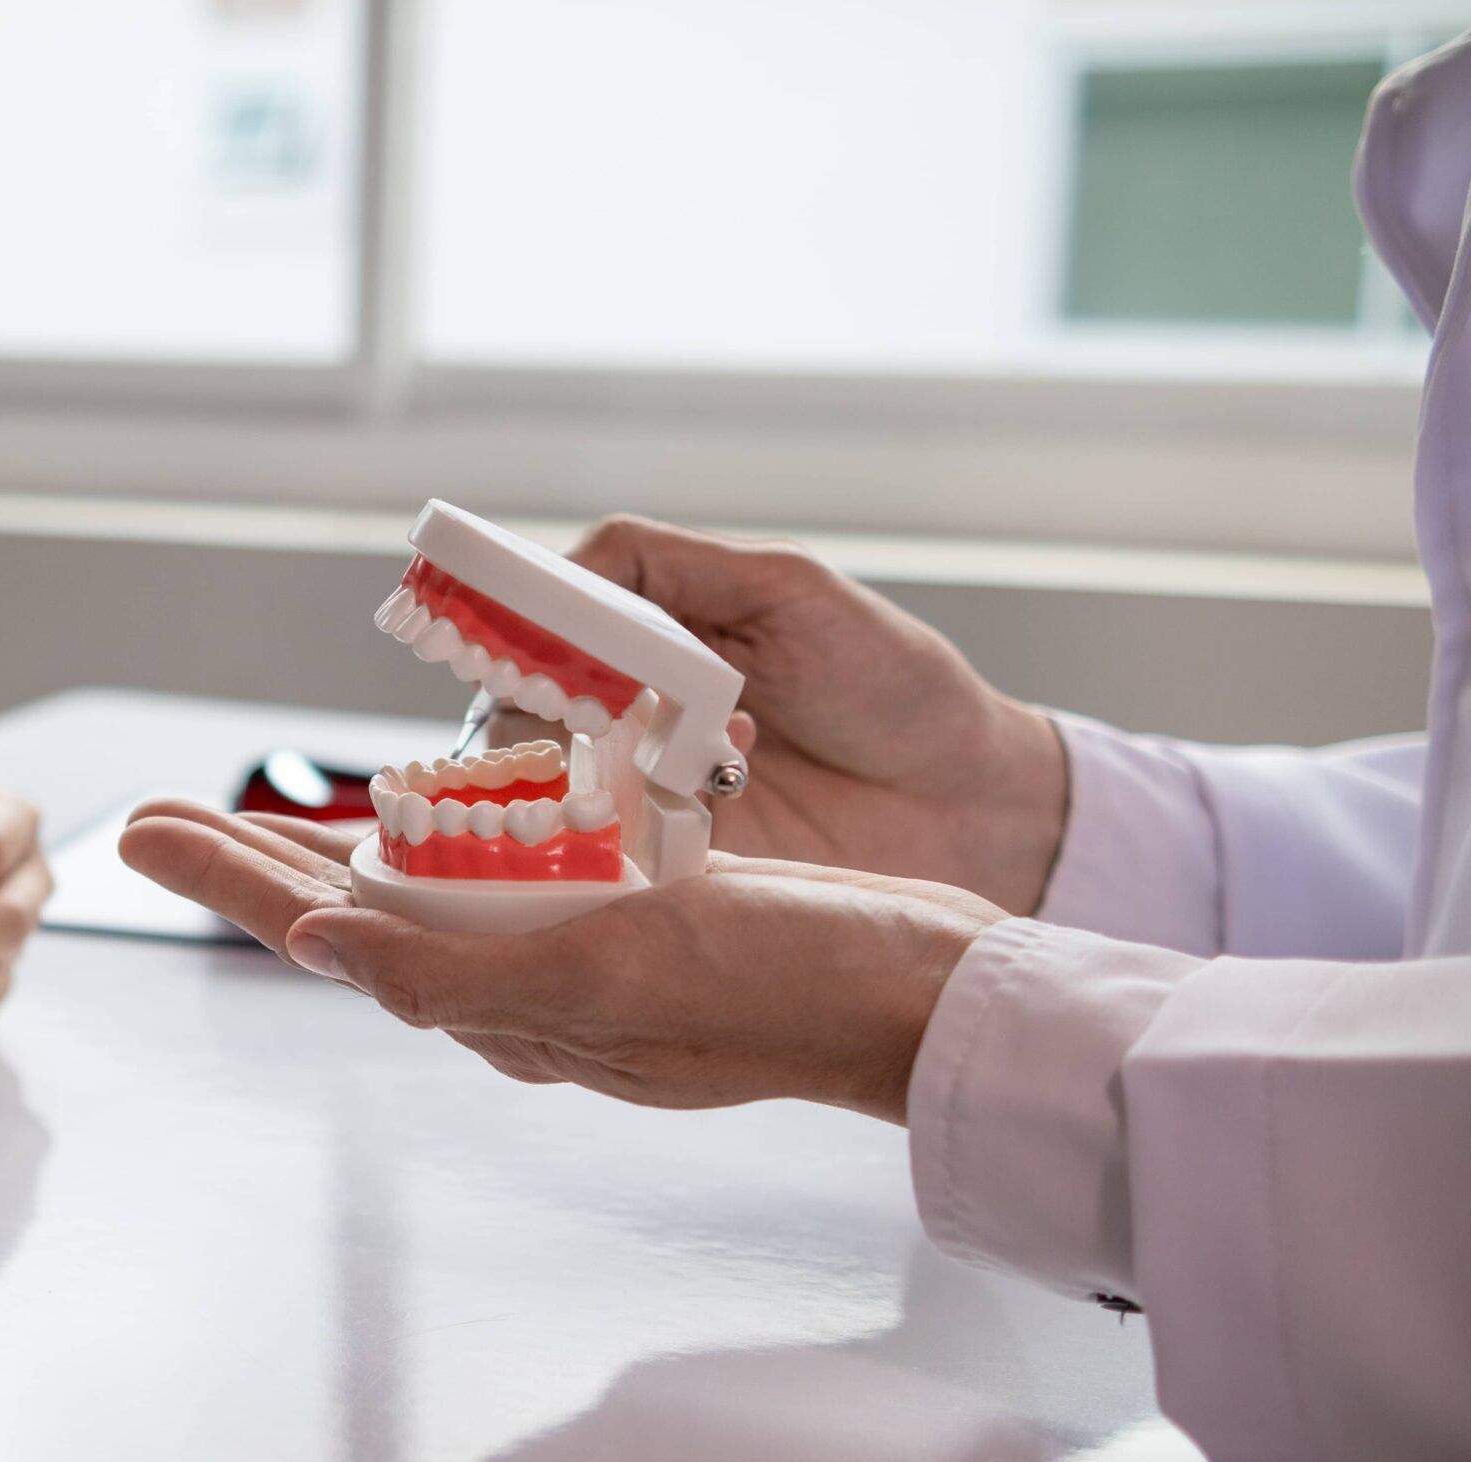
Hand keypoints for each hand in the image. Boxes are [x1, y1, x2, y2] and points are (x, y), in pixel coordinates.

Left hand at [119, 805, 1003, 1121]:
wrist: (925, 988)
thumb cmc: (783, 984)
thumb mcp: (611, 976)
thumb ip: (456, 973)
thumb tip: (322, 948)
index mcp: (503, 1006)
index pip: (331, 938)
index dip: (232, 880)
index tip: (143, 830)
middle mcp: (523, 986)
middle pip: (352, 913)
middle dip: (247, 863)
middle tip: (151, 815)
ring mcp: (576, 954)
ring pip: (416, 894)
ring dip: (326, 849)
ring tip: (250, 810)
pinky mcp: (632, 914)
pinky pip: (503, 876)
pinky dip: (438, 841)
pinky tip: (416, 821)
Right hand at [492, 517, 1068, 913]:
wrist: (970, 802)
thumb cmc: (892, 685)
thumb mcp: (787, 589)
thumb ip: (669, 566)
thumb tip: (562, 570)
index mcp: (653, 635)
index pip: (544, 626)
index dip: (517, 636)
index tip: (523, 651)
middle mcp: (635, 715)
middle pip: (526, 713)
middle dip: (542, 715)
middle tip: (588, 718)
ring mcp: (649, 796)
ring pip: (559, 787)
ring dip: (600, 773)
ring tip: (678, 760)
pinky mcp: (669, 869)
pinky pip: (608, 855)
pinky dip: (633, 835)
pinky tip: (705, 809)